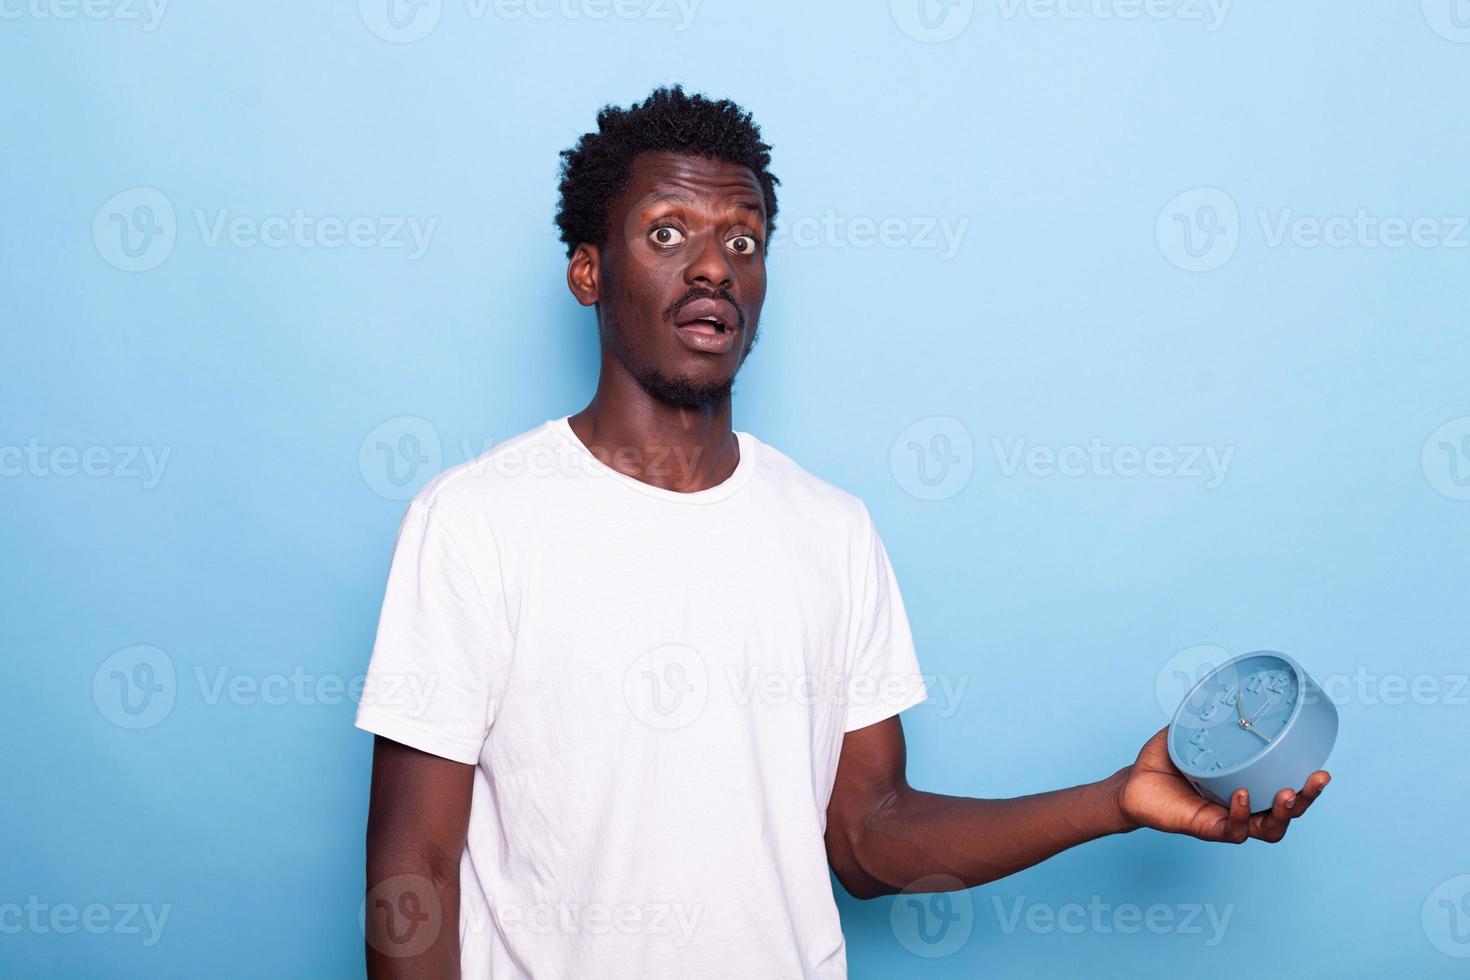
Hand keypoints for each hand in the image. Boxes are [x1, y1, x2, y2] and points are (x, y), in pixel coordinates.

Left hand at [1114, 727, 1329, 843]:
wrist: (1131, 784)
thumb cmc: (1163, 761)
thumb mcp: (1189, 732)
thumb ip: (1206, 714)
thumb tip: (1221, 687)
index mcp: (1247, 786)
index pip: (1286, 790)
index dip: (1307, 784)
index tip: (1321, 767)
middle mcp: (1242, 808)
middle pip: (1286, 813)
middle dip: (1307, 798)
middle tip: (1318, 778)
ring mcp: (1225, 820)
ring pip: (1267, 828)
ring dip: (1283, 813)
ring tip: (1287, 793)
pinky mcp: (1204, 828)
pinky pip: (1230, 829)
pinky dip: (1240, 814)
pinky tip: (1241, 795)